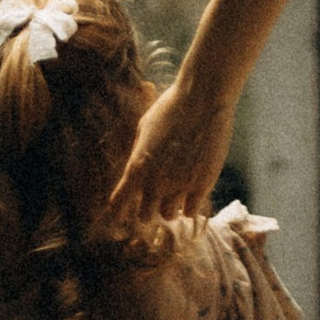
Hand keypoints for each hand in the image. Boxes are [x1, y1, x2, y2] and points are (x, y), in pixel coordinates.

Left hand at [110, 63, 236, 231]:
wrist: (203, 100)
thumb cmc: (172, 107)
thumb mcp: (145, 127)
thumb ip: (139, 151)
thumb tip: (138, 167)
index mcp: (137, 166)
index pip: (119, 202)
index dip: (116, 213)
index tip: (116, 219)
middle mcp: (155, 182)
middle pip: (144, 215)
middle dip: (147, 211)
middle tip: (153, 205)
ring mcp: (179, 186)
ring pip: (169, 215)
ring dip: (169, 210)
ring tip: (174, 201)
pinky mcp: (202, 186)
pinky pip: (191, 211)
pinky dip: (189, 208)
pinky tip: (191, 198)